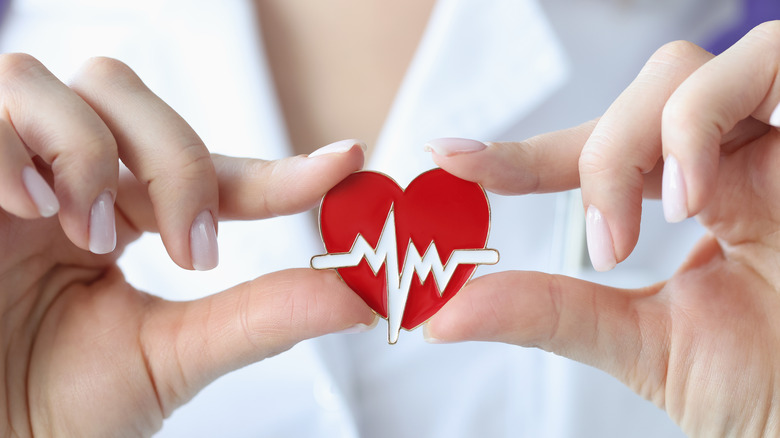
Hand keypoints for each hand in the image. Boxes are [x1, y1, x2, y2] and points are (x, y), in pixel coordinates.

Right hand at [0, 54, 374, 436]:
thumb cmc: (55, 409)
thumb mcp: (171, 358)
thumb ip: (261, 317)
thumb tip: (356, 297)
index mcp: (123, 218)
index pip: (210, 169)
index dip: (278, 167)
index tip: (343, 163)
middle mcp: (69, 183)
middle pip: (129, 95)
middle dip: (176, 160)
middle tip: (192, 250)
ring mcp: (11, 175)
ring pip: (63, 87)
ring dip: (95, 154)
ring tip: (98, 239)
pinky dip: (19, 152)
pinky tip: (34, 211)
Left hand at [426, 22, 779, 436]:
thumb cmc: (770, 392)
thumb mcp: (645, 348)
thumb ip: (552, 314)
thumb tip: (447, 314)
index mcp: (697, 199)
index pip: (596, 152)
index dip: (523, 152)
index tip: (450, 158)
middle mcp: (734, 161)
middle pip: (639, 96)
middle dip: (593, 153)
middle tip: (600, 244)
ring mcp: (777, 142)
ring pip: (682, 74)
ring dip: (636, 140)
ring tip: (640, 229)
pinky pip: (766, 60)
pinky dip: (701, 118)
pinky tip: (693, 196)